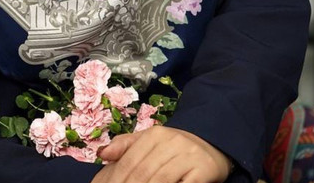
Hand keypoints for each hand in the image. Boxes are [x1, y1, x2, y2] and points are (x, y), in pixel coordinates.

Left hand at [91, 126, 232, 182]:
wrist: (210, 145)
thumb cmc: (173, 148)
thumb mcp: (149, 142)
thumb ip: (125, 146)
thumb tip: (103, 154)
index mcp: (153, 134)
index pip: (129, 162)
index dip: (118, 179)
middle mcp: (170, 141)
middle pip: (143, 172)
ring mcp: (188, 155)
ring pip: (162, 180)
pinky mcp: (203, 169)